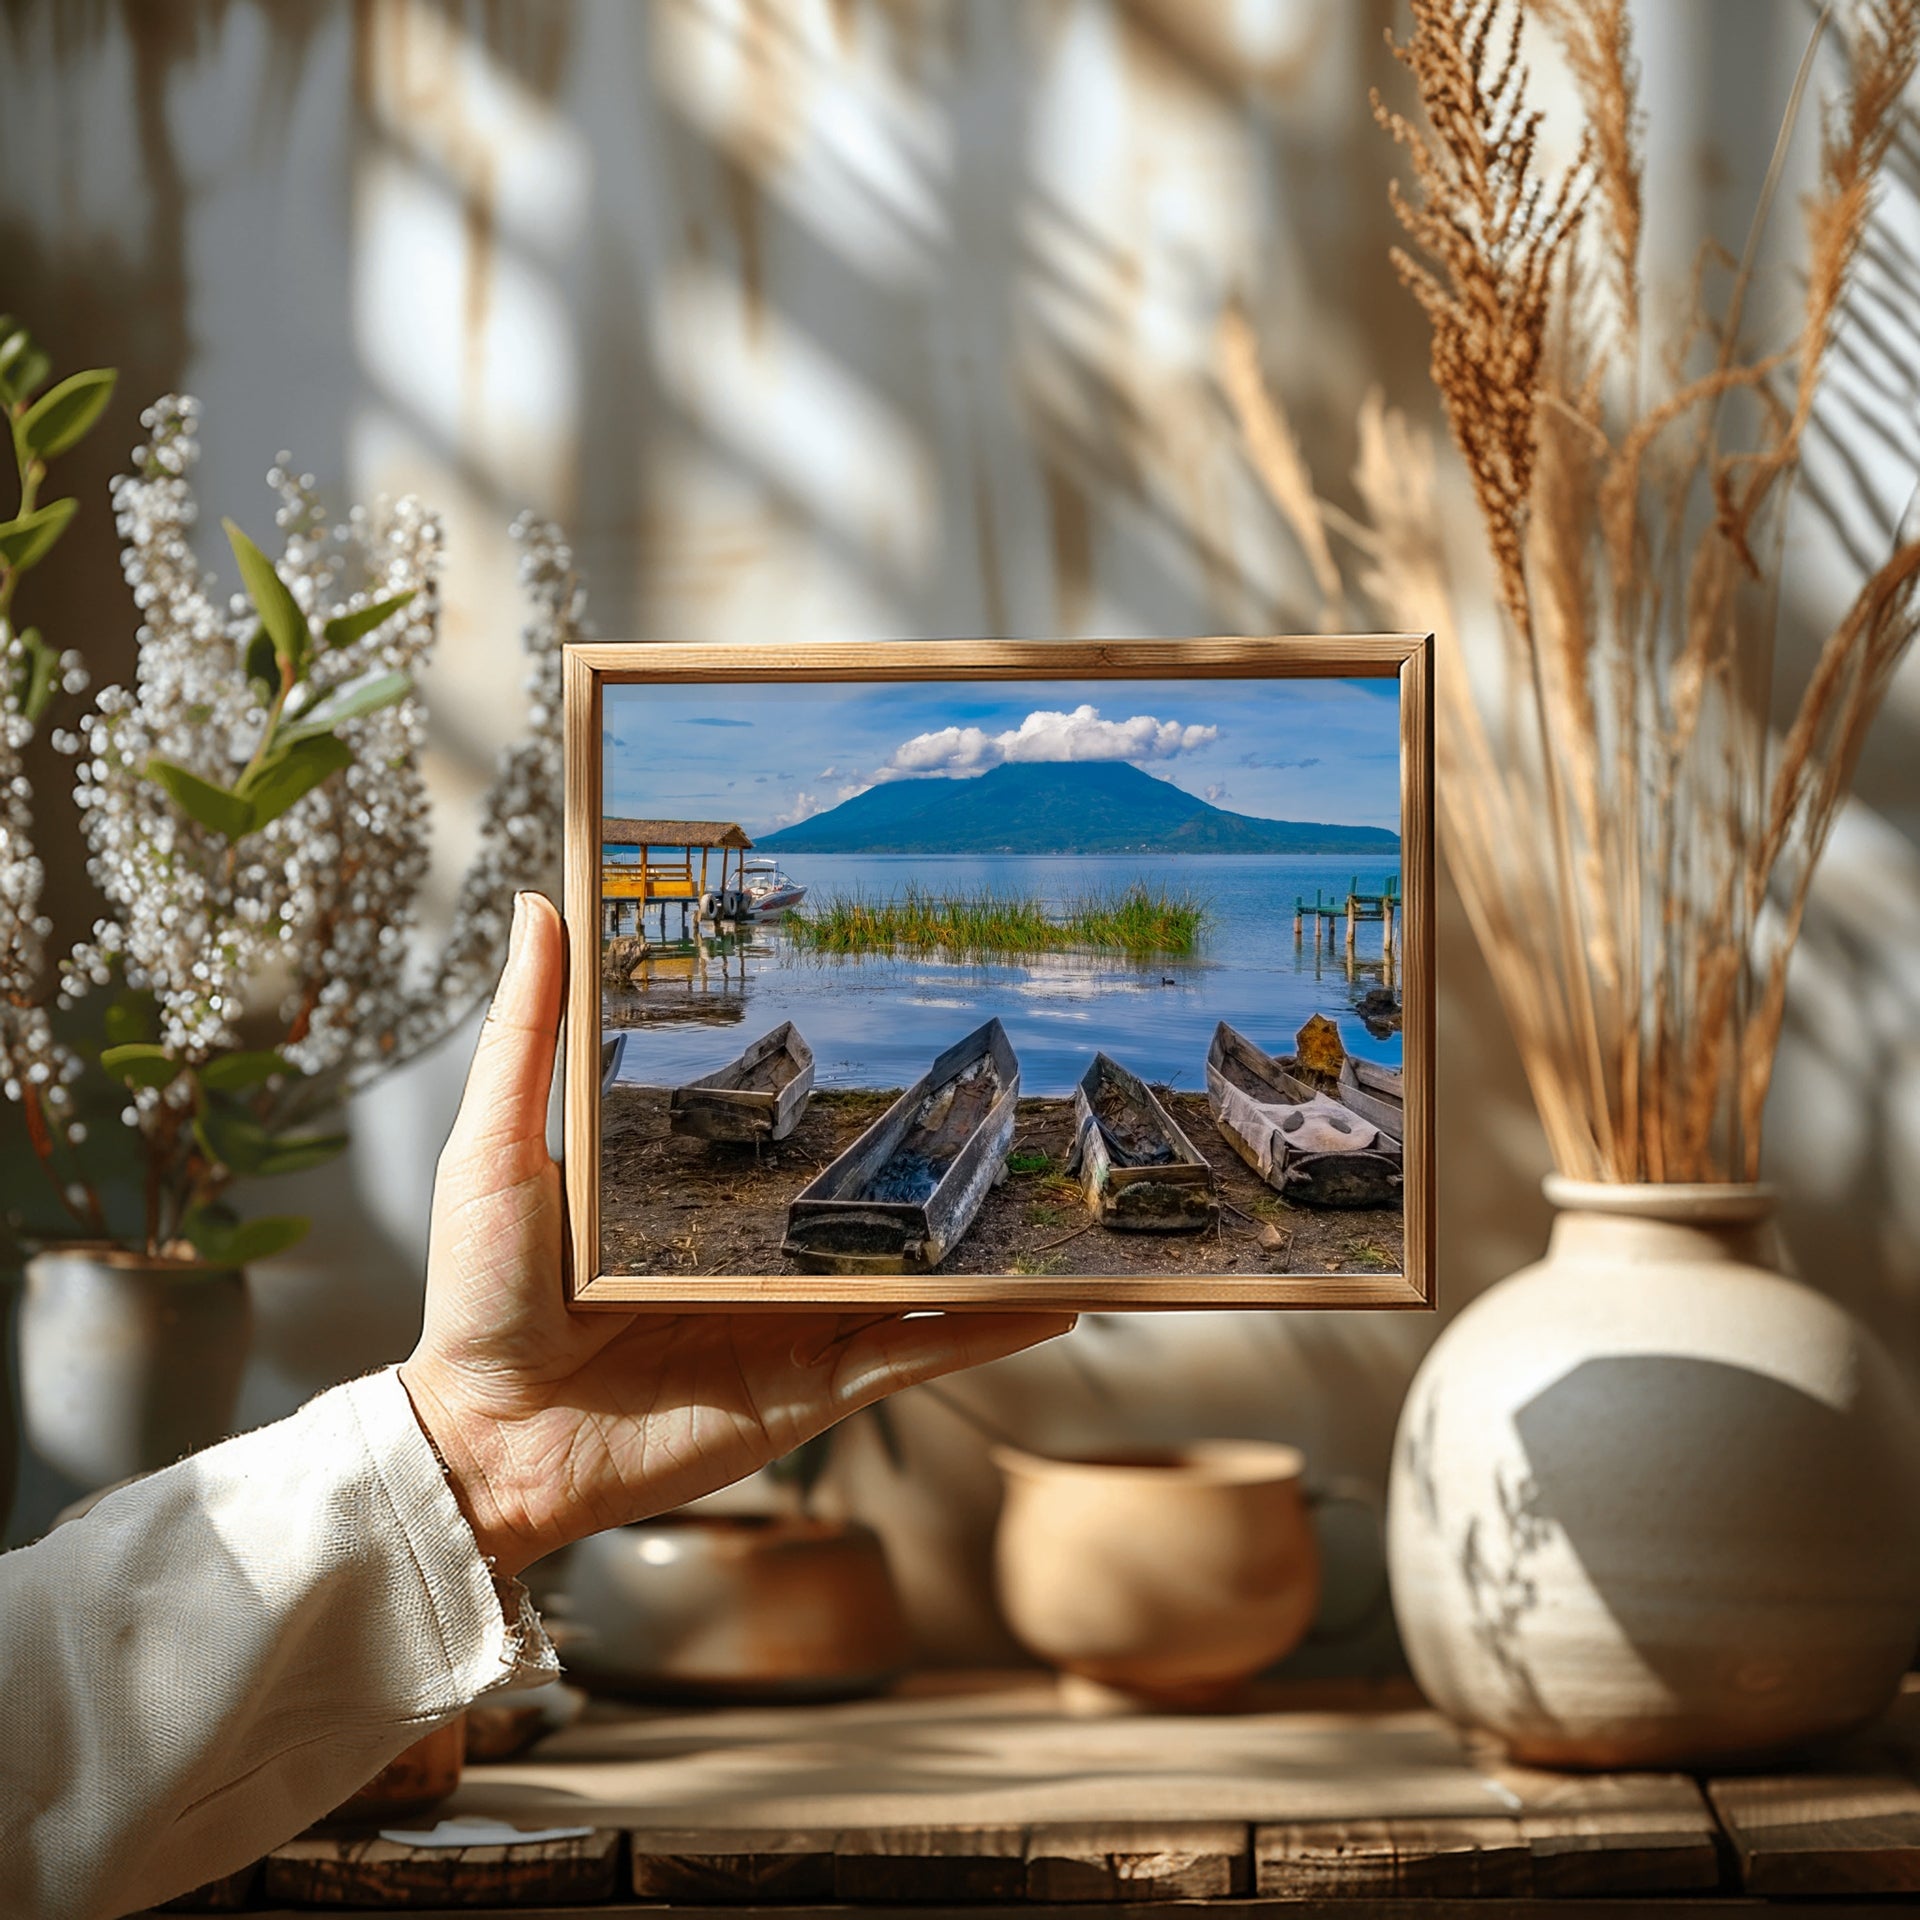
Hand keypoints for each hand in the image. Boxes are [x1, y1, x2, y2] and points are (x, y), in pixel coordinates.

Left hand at [399, 892, 1074, 1577]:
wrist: (485, 1440)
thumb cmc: (482, 1294)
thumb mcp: (503, 1143)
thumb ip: (532, 1032)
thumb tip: (538, 901)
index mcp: (701, 1193)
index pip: (792, 1122)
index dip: (849, 1068)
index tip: (904, 996)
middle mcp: (761, 1253)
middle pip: (873, 1192)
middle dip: (944, 1150)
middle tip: (1017, 1086)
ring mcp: (797, 1319)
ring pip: (917, 1270)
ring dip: (990, 1237)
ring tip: (1063, 1186)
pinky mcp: (814, 1385)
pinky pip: (915, 1351)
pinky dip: (985, 1328)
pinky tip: (1054, 1298)